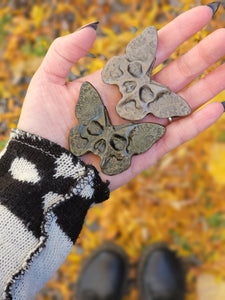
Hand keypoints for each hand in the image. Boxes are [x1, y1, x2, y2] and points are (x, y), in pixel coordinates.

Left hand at [18, 5, 224, 190]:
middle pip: (173, 74)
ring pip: (181, 104)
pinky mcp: (145, 152)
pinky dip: (195, 123)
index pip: (151, 52)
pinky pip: (175, 136)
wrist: (46, 168)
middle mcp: (132, 102)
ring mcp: (141, 127)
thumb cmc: (42, 126)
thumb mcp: (46, 81)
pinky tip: (217, 107)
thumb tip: (93, 28)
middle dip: (201, 55)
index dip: (177, 33)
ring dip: (207, 86)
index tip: (202, 14)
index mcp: (114, 82)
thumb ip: (65, 51)